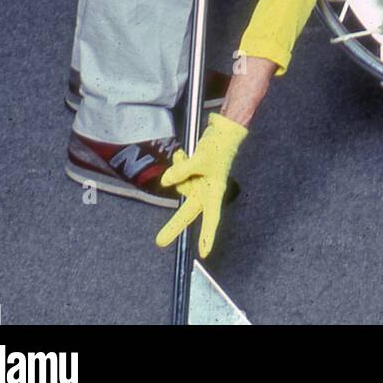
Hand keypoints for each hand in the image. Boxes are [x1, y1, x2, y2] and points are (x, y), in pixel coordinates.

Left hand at [155, 114, 247, 258]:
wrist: (223, 130)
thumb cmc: (219, 147)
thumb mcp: (201, 160)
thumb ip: (182, 171)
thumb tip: (165, 181)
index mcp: (214, 192)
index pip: (211, 217)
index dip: (208, 235)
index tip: (204, 252)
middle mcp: (206, 190)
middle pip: (187, 211)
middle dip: (174, 225)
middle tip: (160, 242)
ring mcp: (198, 182)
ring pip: (180, 186)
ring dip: (177, 172)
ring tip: (183, 157)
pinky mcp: (192, 173)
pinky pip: (179, 174)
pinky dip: (178, 165)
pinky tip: (182, 154)